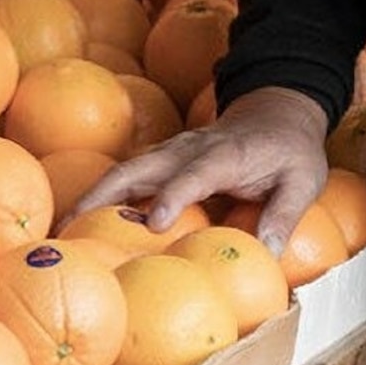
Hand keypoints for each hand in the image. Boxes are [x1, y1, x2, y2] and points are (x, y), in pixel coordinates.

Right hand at [70, 85, 329, 251]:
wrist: (277, 111)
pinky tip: (81, 223)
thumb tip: (269, 253)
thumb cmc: (290, 150)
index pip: (193, 175)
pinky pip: (128, 177)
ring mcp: (171, 152)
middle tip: (74, 227)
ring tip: (61, 229)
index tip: (153, 223)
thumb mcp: (304, 180)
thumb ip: (285, 214)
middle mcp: (190, 150)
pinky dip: (102, 197)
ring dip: (92, 196)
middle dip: (105, 195)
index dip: (172, 197)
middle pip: (139, 168)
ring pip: (124, 171)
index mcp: (225, 155)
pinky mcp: (163, 160)